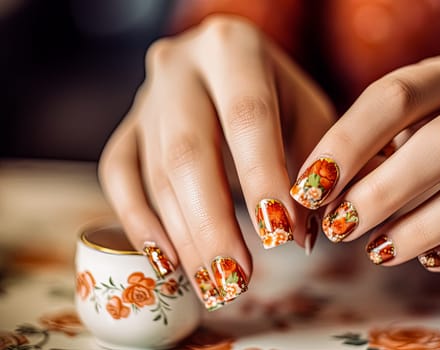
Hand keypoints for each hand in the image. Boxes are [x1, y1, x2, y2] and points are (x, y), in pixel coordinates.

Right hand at [98, 15, 334, 309]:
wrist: (229, 64)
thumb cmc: (277, 92)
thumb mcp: (307, 112)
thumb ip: (312, 166)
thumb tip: (298, 237)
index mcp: (233, 49)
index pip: (246, 116)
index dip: (262, 177)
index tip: (280, 237)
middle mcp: (179, 67)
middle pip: (188, 152)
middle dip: (212, 224)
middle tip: (236, 279)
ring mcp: (146, 98)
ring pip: (155, 172)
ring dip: (183, 236)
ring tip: (212, 283)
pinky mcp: (127, 125)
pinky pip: (118, 175)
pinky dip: (138, 221)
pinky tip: (166, 260)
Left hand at [290, 54, 439, 270]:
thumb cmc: (419, 137)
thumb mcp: (393, 127)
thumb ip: (360, 153)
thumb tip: (313, 201)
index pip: (393, 97)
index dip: (346, 145)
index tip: (308, 188)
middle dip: (382, 192)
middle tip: (339, 227)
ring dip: (420, 229)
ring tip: (376, 251)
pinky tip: (427, 260)